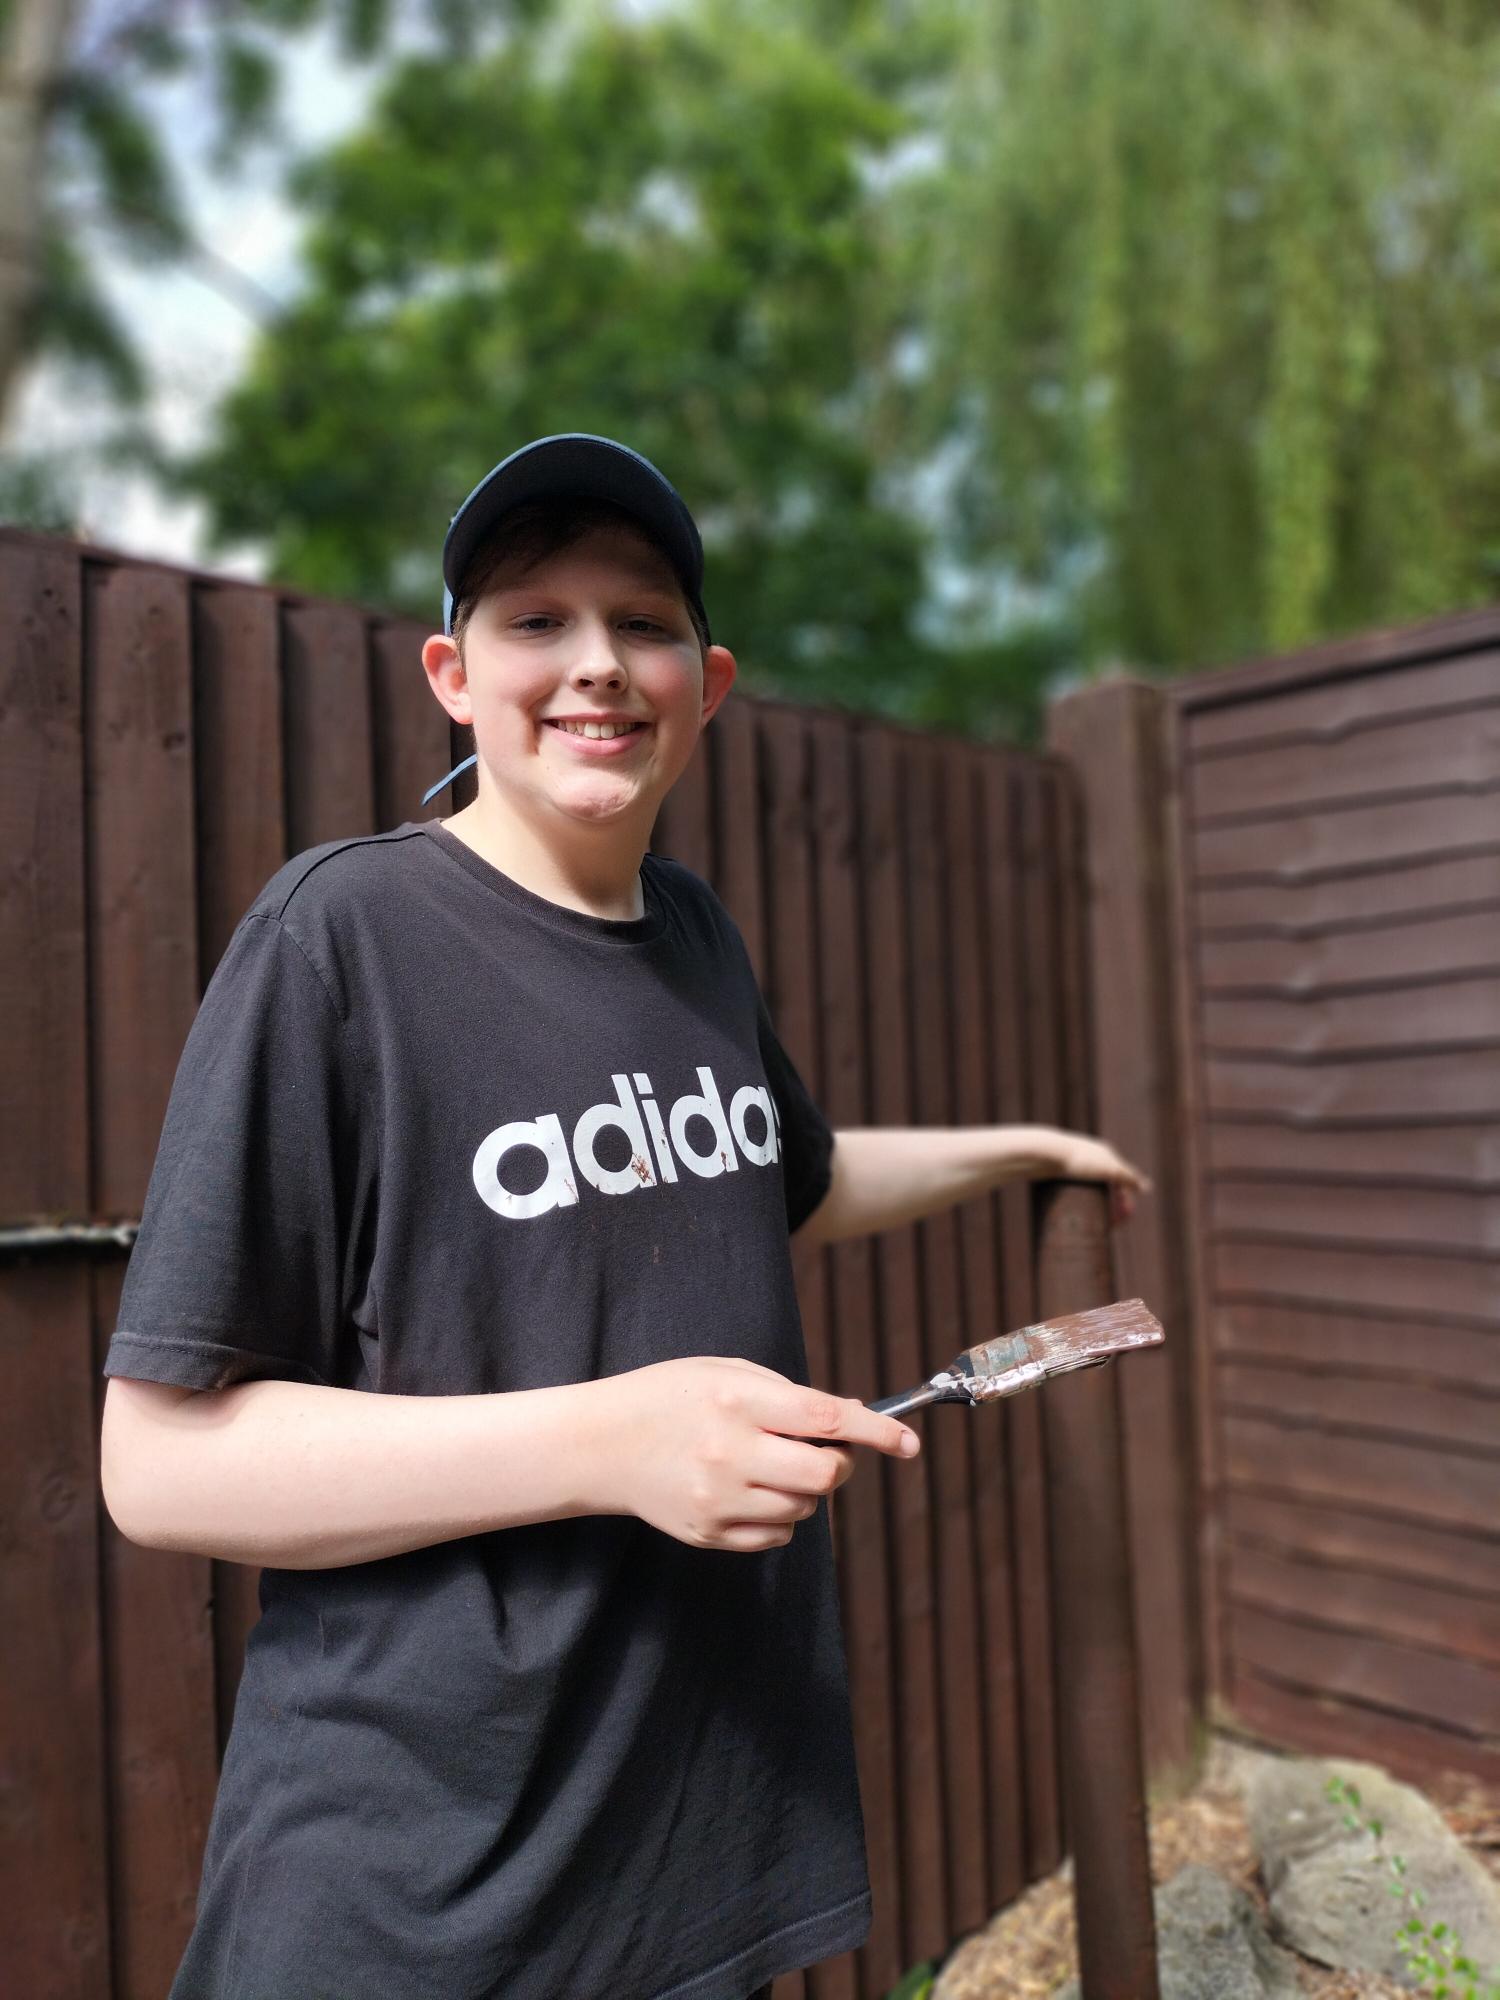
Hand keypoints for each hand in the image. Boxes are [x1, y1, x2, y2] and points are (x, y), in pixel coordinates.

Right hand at [588, 1356, 920, 1552]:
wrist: (600, 1444)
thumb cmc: (669, 1396)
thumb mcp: (726, 1371)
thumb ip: (789, 1395)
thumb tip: (851, 1420)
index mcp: (738, 1400)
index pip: (827, 1418)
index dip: (877, 1431)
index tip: (908, 1443)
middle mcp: (730, 1451)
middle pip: (825, 1475)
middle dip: (840, 1464)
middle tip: (825, 1451)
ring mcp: (719, 1499)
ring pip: (805, 1507)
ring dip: (805, 1488)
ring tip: (768, 1465)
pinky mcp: (709, 1533)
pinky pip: (777, 1535)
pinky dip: (780, 1515)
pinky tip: (749, 1491)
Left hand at [1043, 1129, 1151, 1225]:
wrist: (1043, 1152)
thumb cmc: (1077, 1160)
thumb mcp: (1108, 1169)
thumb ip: (1128, 1177)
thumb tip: (1147, 1187)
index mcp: (1104, 1154)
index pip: (1121, 1181)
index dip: (1124, 1202)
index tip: (1121, 1221)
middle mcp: (1089, 1158)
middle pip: (1105, 1189)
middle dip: (1111, 1208)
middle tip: (1111, 1227)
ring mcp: (1072, 1165)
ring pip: (1087, 1190)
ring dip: (1094, 1207)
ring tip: (1094, 1226)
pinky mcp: (1056, 1172)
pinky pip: (1069, 1190)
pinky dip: (1076, 1202)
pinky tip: (1076, 1215)